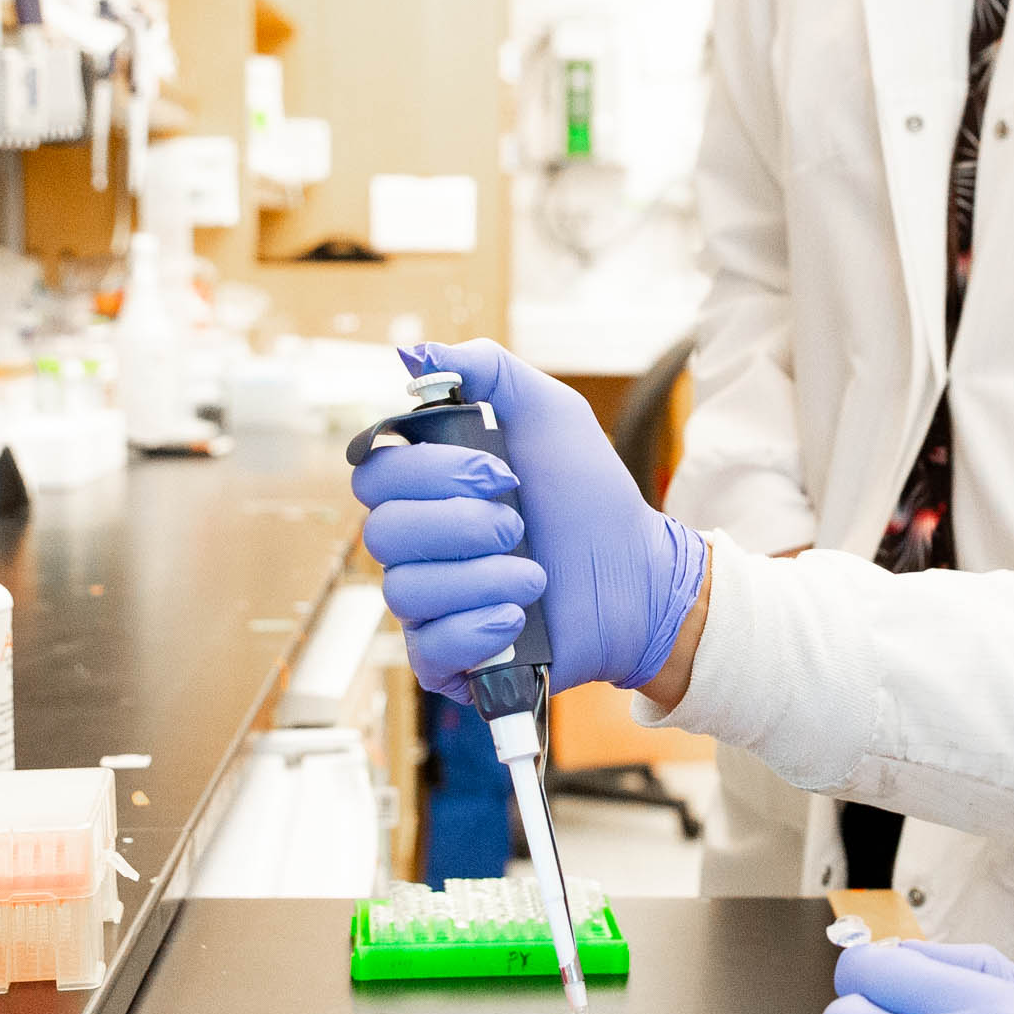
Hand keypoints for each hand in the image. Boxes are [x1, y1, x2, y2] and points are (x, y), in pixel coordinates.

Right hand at [349, 340, 708, 699]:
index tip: (501, 472)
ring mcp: (430, 604)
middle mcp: (418, 545)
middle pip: (383, 532)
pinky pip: (427, 649)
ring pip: (406, 590)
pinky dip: (475, 629)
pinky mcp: (449, 660)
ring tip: (536, 577)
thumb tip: (418, 354)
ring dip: (482, 577)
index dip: (430, 473)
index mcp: (427, 489)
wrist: (639, 576)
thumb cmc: (592, 497)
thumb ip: (489, 371)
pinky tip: (517, 618)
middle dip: (460, 525)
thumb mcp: (550, 413)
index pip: (374, 476)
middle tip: (520, 525)